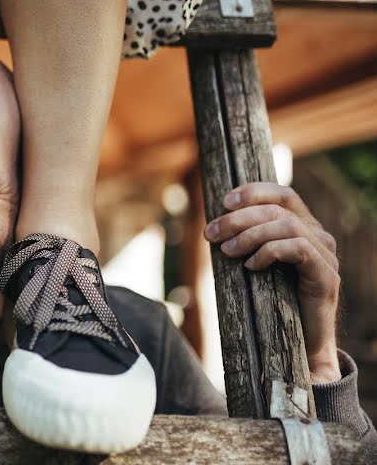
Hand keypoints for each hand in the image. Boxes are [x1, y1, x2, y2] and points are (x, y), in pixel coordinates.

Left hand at [203, 182, 341, 383]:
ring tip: (227, 252)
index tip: (223, 201)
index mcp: (303, 228)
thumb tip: (212, 225)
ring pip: (287, 226)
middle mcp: (319, 237)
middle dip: (239, 218)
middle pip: (279, 210)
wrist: (301, 345)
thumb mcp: (255, 264)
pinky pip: (298, 249)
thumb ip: (245, 241)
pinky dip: (269, 252)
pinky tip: (251, 267)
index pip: (284, 194)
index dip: (254, 192)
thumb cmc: (273, 302)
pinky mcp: (326, 276)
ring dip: (250, 235)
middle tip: (211, 234)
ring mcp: (326, 256)